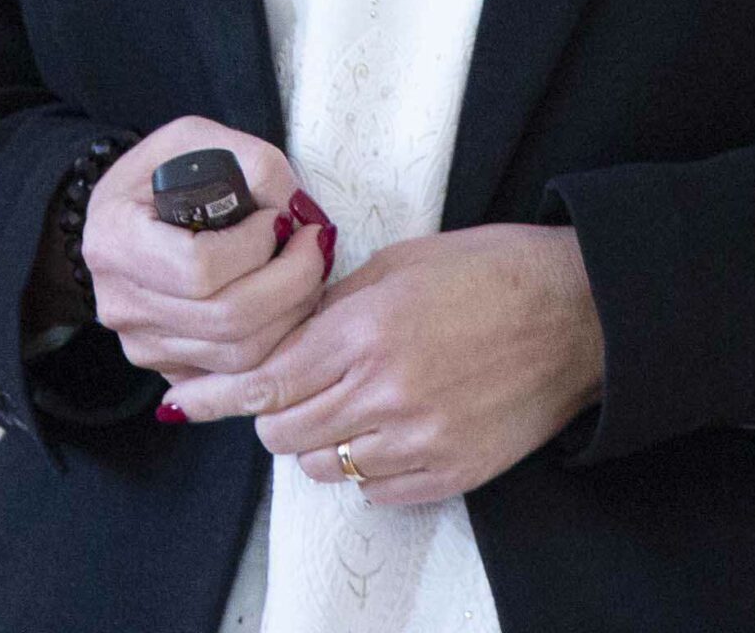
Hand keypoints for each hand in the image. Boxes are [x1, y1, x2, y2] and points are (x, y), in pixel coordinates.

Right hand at [81, 115, 334, 389]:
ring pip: (238, 356)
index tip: (276, 217)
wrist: (131, 208)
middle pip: (226, 320)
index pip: (199, 268)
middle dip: (291, 282)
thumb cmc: (166, 168)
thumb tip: (300, 217)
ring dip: (292, 313)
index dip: (254, 246)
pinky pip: (235, 374)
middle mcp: (120, 302)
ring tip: (308, 270)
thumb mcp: (202, 139)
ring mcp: (141, 343)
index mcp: (115, 239)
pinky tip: (286, 299)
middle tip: (316, 244)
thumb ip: (256, 167)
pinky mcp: (167, 367)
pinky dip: (275, 340)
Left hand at [159, 224, 604, 505]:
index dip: (216, 396)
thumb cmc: (487, 272)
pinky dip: (366, 465)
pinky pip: (374, 491)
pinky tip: (390, 426)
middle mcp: (384, 392)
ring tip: (349, 402)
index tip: (181, 404)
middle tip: (293, 387)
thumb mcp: (398, 264)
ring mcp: (418, 442)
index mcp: (365, 329)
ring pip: (324, 467)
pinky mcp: (448, 475)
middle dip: (273, 414)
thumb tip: (280, 340)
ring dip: (319, 440)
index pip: (265, 382)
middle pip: (284, 434)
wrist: (573, 314)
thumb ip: (332, 306)